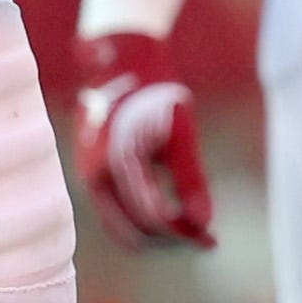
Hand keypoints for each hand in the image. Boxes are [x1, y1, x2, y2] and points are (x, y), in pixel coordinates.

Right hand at [71, 33, 215, 250]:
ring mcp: (88, 177)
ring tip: (191, 230)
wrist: (119, 60)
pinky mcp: (92, 174)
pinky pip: (115, 212)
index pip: (153, 218)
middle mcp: (95, 177)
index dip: (185, 234)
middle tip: (204, 240)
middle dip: (170, 242)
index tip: (213, 239)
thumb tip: (203, 223)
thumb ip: (190, 180)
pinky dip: (142, 221)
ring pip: (121, 228)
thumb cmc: (154, 91)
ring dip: (156, 235)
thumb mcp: (180, 133)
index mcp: (116, 164)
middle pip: (132, 233)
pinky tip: (170, 213)